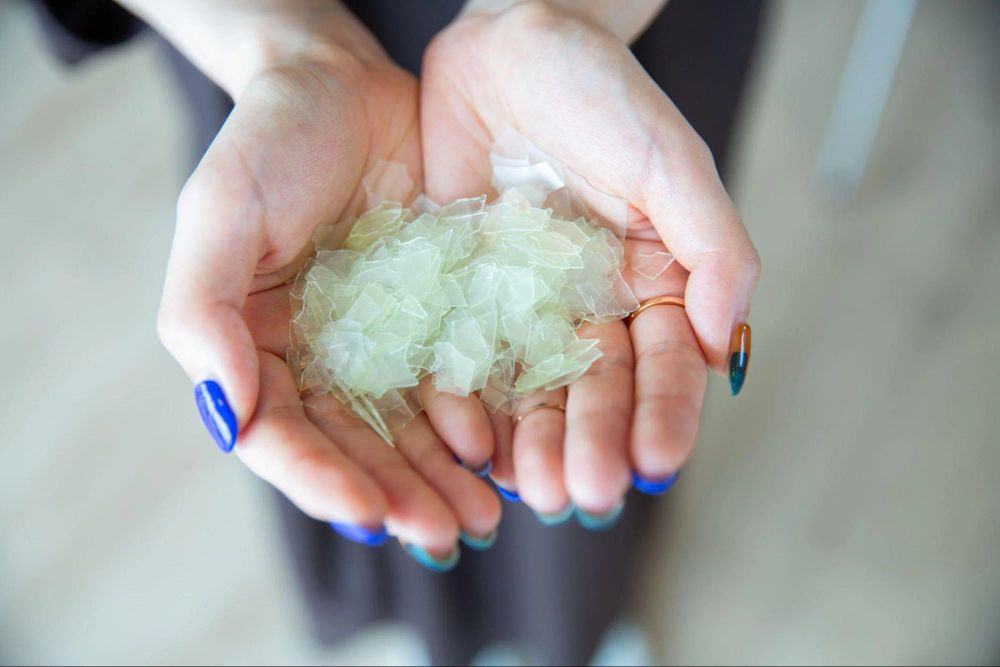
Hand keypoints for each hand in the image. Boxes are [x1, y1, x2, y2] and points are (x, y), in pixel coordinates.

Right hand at [154, 5, 499, 563]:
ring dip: (442, 478)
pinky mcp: (433, 317)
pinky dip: (476, 422)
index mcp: (253, 347)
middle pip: (354, 446)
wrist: (342, 85)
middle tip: (446, 535)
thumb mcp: (219, 212)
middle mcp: (316, 358)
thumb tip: (227, 411)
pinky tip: (505, 454)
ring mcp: (377, 342)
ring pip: (409, 429)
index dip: (321, 480)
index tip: (371, 516)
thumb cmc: (267, 141)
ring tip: (483, 517)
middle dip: (397, 495)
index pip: (281, 434)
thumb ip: (202, 310)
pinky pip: (453, 381)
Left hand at [417, 2, 759, 518]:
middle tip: (584, 494)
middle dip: (593, 443)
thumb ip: (712, 247)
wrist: (507, 44)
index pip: (663, 365)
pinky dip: (468, 403)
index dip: (663, 416)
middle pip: (595, 391)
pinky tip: (468, 446)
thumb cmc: (601, 92)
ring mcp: (524, 306)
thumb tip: (723, 340)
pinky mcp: (464, 294)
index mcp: (650, 283)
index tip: (655, 466)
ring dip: (534, 444)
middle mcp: (589, 307)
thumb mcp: (670, 161)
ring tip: (532, 490)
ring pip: (532, 390)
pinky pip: (465, 358)